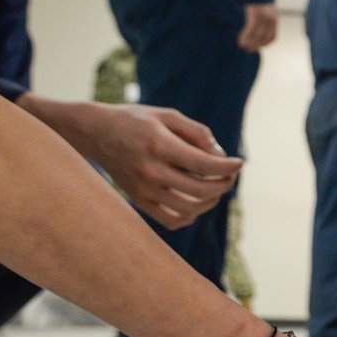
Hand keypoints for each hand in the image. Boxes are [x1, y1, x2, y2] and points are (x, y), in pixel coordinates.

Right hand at [82, 104, 241, 227]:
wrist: (97, 133)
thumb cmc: (136, 120)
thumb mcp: (167, 116)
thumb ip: (197, 133)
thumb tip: (220, 156)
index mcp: (159, 146)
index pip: (204, 165)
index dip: (228, 167)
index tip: (239, 163)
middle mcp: (150, 171)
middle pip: (201, 190)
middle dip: (224, 183)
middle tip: (230, 175)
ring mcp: (143, 190)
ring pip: (189, 209)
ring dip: (210, 201)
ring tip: (216, 188)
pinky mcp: (139, 201)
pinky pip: (171, 221)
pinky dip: (190, 216)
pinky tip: (196, 202)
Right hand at [237, 2, 277, 50]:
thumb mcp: (262, 7)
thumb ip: (262, 17)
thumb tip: (255, 29)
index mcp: (274, 17)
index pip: (272, 37)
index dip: (264, 45)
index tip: (256, 48)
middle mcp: (271, 18)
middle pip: (264, 38)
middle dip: (255, 46)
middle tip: (247, 49)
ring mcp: (264, 16)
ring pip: (257, 36)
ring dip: (249, 43)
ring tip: (242, 45)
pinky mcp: (255, 14)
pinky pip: (250, 30)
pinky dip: (245, 37)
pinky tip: (240, 40)